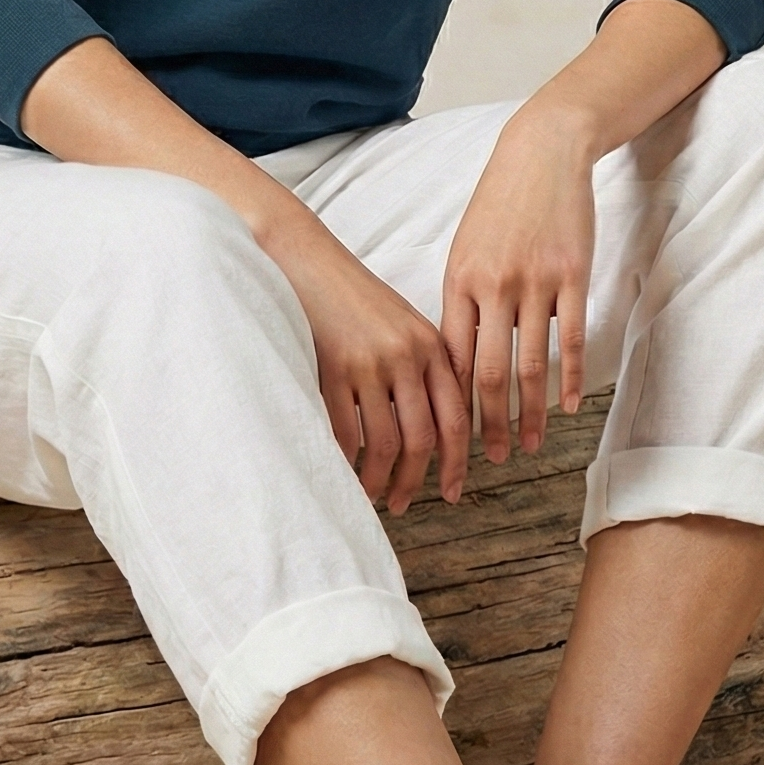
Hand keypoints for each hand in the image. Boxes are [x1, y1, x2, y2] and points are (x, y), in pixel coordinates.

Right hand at [265, 208, 472, 511]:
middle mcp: (408, 355)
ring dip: (381, 478)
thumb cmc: (352, 296)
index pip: (455, 417)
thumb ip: (423, 367)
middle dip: (418, 480)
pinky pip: (347, 432)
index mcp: (432, 345)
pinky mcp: (334, 368)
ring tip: (374, 494)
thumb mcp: (401, 323)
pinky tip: (344, 471)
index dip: (457, 462)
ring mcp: (372, 363)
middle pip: (424, 438)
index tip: (453, 491)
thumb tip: (434, 431)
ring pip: (387, 442)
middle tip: (407, 503)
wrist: (306, 261)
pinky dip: (347, 460)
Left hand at [441, 104, 598, 463]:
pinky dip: (568, 379)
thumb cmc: (500, 205)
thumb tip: (452, 358)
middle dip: (485, 423)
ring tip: (525, 445)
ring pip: (529, 364)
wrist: (541, 154)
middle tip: (487, 460)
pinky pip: (570, 339)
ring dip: (527, 413)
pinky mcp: (572, 275)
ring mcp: (534, 281)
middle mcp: (492, 285)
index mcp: (458, 281)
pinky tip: (565, 407)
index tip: (449, 437)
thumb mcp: (466, 248)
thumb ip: (461, 301)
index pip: (451, 358)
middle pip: (487, 372)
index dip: (450, 403)